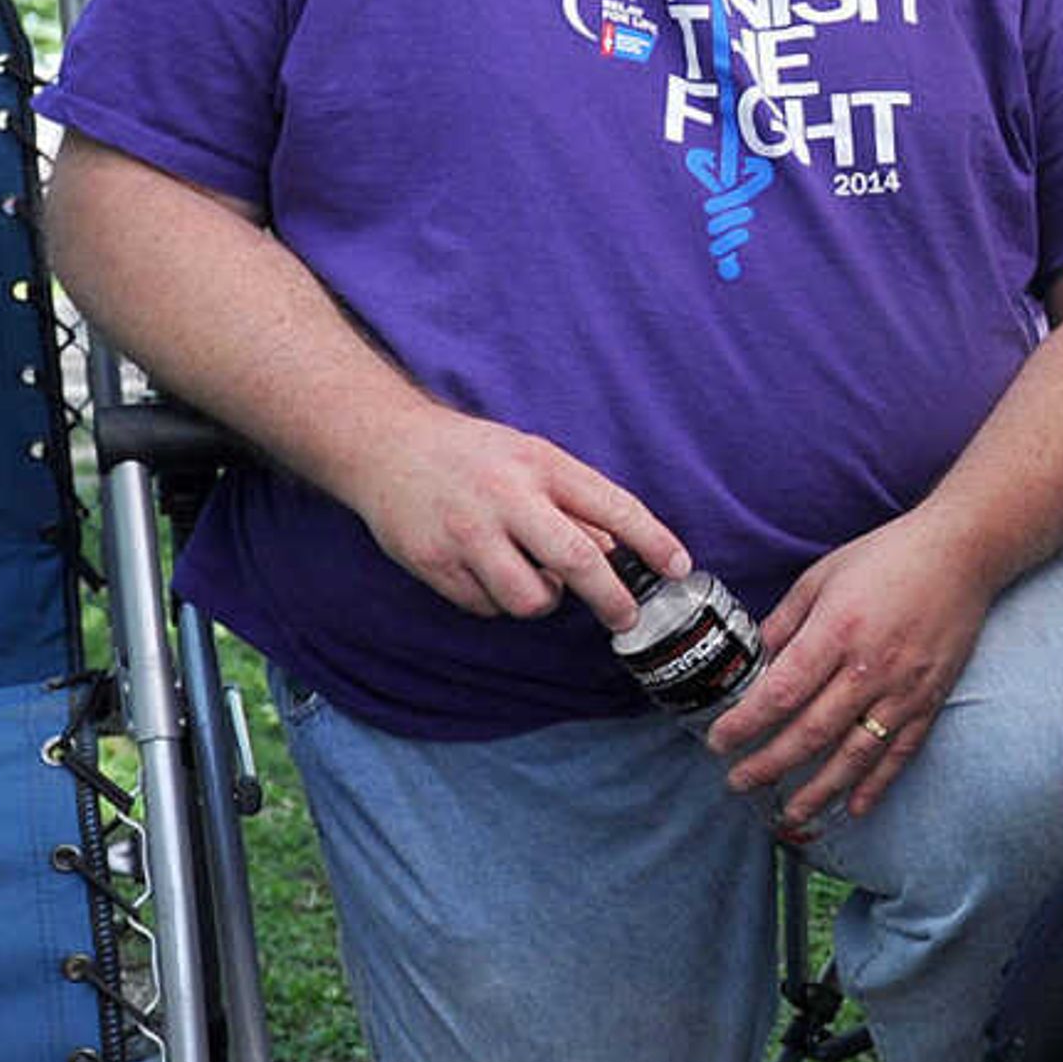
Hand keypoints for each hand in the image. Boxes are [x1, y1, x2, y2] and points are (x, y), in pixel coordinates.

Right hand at [340, 404, 682, 621]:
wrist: (383, 444)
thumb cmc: (472, 456)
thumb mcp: (531, 459)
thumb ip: (575, 503)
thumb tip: (617, 554)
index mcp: (540, 465)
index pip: (612, 506)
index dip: (653, 541)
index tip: (679, 568)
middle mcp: (505, 497)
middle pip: (577, 560)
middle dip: (612, 598)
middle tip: (626, 617)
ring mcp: (466, 532)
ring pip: (530, 598)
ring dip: (543, 600)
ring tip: (533, 578)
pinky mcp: (432, 562)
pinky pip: (485, 607)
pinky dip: (496, 601)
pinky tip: (487, 573)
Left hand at [707, 508, 990, 830]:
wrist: (961, 554)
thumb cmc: (886, 558)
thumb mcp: (820, 578)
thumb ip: (784, 623)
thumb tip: (754, 661)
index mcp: (836, 632)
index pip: (781, 692)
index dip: (745, 724)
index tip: (719, 742)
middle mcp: (869, 668)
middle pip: (811, 732)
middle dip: (768, 765)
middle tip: (738, 783)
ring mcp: (904, 689)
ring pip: (855, 754)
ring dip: (819, 790)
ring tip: (790, 814)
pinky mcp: (930, 699)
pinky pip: (900, 752)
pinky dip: (877, 784)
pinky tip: (854, 807)